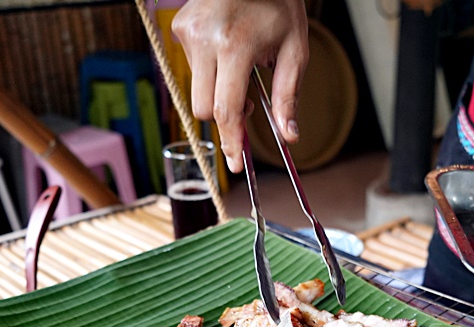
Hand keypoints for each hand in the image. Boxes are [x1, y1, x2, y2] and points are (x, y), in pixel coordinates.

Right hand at [173, 0, 308, 172]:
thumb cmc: (278, 3)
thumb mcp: (294, 49)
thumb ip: (288, 95)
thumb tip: (289, 136)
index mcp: (235, 46)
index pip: (226, 110)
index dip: (232, 141)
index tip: (236, 164)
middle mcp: (204, 40)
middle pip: (205, 108)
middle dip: (226, 117)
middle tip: (248, 108)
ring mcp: (187, 32)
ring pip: (198, 89)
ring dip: (219, 89)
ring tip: (240, 64)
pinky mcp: (178, 27)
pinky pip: (192, 67)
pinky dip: (210, 69)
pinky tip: (227, 47)